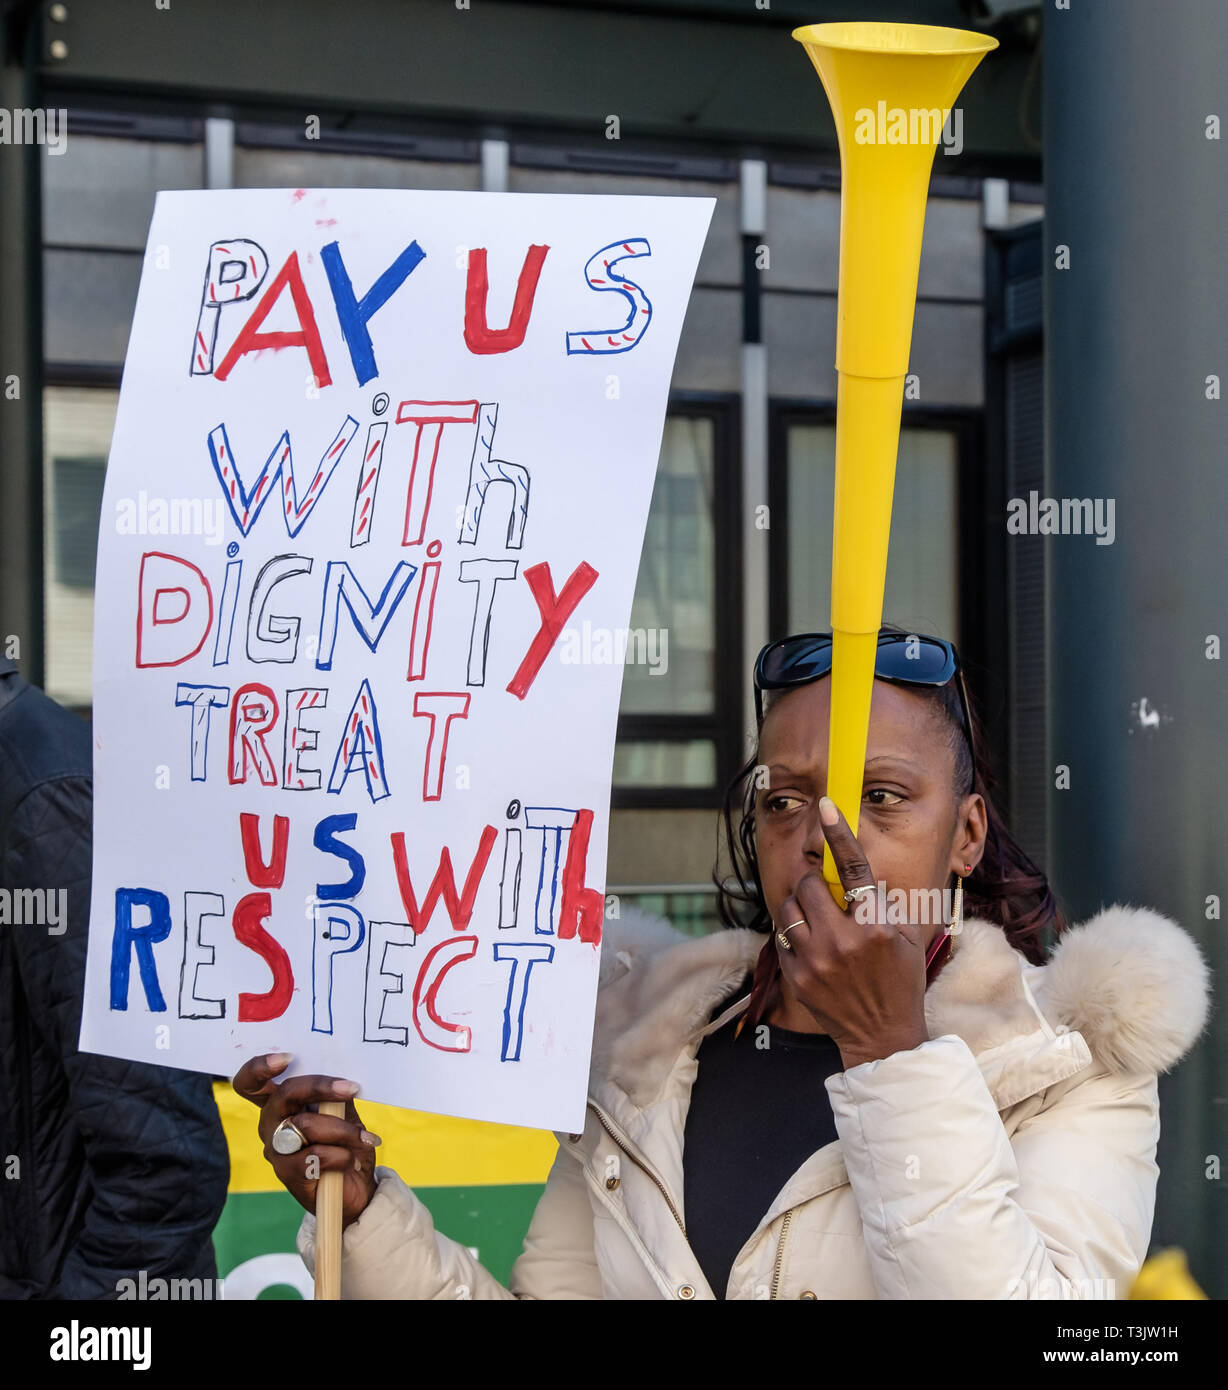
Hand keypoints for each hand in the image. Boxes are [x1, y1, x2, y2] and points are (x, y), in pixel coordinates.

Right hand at [232, 1053, 378, 1227]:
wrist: (357, 1189)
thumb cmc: (348, 1144)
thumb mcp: (345, 1113)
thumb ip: (336, 1095)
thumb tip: (341, 1073)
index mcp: (280, 1104)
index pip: (251, 1083)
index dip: (259, 1067)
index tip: (286, 1057)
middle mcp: (271, 1124)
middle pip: (283, 1095)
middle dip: (319, 1087)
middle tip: (350, 1088)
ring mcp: (276, 1150)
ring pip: (305, 1126)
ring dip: (342, 1130)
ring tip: (363, 1138)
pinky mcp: (286, 1174)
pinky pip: (315, 1156)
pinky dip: (341, 1155)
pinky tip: (351, 1160)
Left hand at [776, 797, 928, 1069]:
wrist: (883, 1036)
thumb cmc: (900, 981)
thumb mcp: (905, 937)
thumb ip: (882, 903)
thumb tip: (858, 872)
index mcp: (875, 928)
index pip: (854, 870)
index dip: (839, 834)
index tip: (826, 806)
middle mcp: (842, 942)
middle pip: (810, 885)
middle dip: (816, 882)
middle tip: (827, 895)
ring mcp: (816, 961)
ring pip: (789, 908)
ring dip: (801, 906)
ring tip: (818, 921)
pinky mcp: (797, 978)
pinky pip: (782, 937)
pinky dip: (794, 933)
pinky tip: (811, 945)